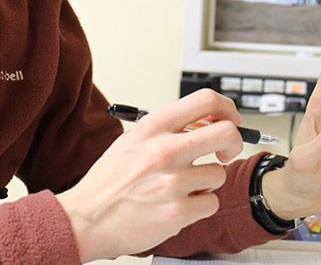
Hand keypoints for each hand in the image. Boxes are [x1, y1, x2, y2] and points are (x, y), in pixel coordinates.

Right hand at [57, 88, 243, 261]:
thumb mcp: (133, 140)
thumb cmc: (109, 181)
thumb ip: (168, 130)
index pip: (206, 100)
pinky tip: (179, 205)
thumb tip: (205, 123)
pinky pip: (211, 203)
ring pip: (219, 174)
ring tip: (182, 187)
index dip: (227, 108)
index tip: (229, 119)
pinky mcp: (178, 212)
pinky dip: (200, 206)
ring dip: (206, 182)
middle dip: (234, 142)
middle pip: (226, 132)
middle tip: (225, 151)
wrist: (86, 219)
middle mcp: (165, 150)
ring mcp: (173, 182)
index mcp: (153, 127)